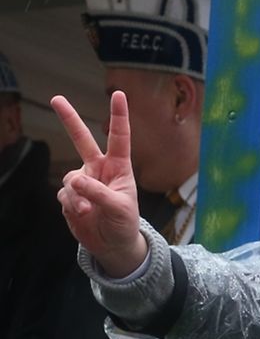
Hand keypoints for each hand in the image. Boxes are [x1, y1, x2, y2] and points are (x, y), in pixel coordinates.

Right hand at [51, 92, 145, 276]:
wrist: (112, 243)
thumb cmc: (124, 222)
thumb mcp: (119, 208)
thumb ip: (98, 193)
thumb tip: (76, 180)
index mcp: (118, 167)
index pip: (119, 138)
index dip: (118, 116)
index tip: (119, 94)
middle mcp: (98, 169)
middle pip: (81, 140)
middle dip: (69, 119)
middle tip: (56, 98)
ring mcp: (82, 181)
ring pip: (70, 179)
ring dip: (77, 196)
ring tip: (88, 211)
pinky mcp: (69, 196)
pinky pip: (64, 195)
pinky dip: (71, 205)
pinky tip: (81, 214)